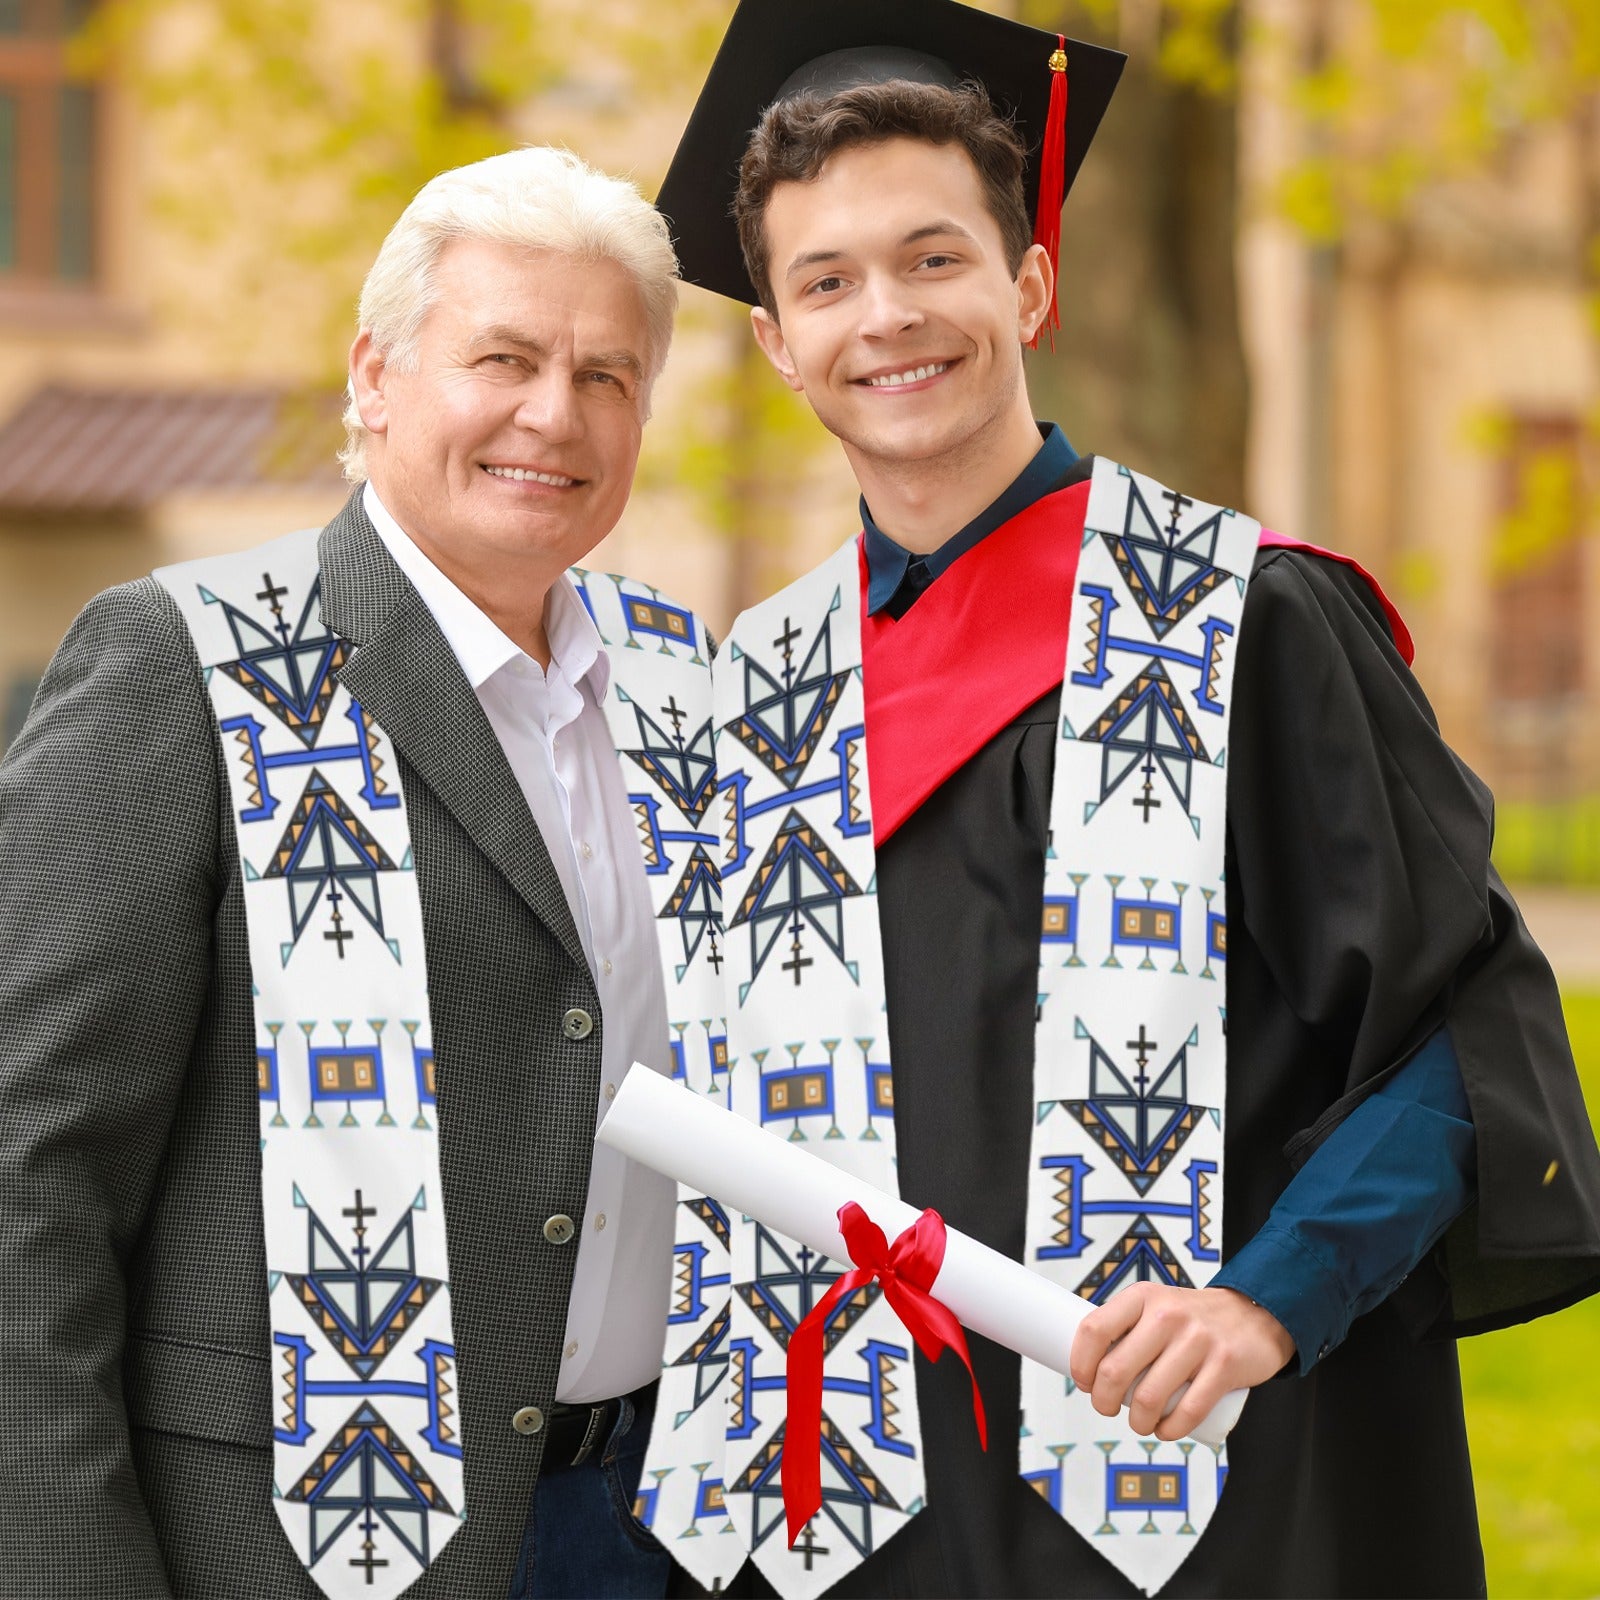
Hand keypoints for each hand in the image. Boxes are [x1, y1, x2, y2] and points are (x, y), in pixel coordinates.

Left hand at [1068, 1283, 1295, 1441]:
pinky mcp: (1224, 1366)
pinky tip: (1164, 1430)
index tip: (1083, 1382)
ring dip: (1137, 1422)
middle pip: (1115, 1370)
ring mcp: (1197, 1340)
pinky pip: (1188, 1411)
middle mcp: (1167, 1314)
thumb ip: (1127, 1327)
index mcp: (1142, 1297)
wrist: (1254, 1314)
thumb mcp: (1155, 1305)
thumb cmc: (1193, 1318)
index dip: (1080, 1363)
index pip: (1094, 1329)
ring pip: (1148, 1397)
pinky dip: (1170, 1430)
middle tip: (1106, 1408)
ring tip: (1139, 1422)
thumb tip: (1090, 1365)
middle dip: (1102, 1401)